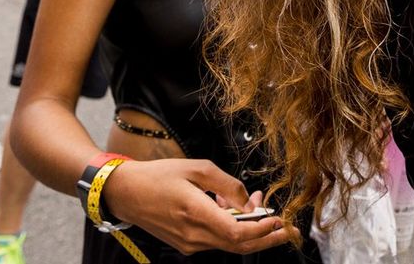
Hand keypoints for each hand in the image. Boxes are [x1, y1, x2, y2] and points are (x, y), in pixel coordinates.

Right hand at [101, 159, 296, 254]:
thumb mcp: (197, 168)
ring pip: (229, 243)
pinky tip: (238, 211)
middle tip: (288, 229)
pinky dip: (233, 229)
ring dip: (250, 230)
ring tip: (262, 208)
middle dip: (267, 238)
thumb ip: (227, 184)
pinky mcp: (185, 243)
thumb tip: (247, 200)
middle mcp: (193, 235)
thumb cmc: (159, 176)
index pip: (236, 233)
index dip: (262, 230)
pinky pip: (217, 240)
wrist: (125, 193)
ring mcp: (188, 243)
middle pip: (238, 245)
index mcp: (195, 214)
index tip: (279, 220)